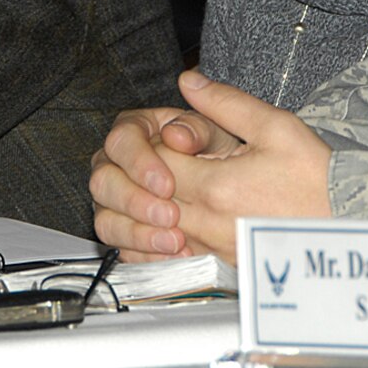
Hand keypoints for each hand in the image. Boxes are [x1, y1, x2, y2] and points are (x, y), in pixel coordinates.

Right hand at [89, 70, 247, 259]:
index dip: (140, 162)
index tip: (167, 183)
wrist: (262, 196)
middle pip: (104, 181)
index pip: (123, 140)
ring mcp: (126, 202)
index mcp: (146, 130)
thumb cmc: (247, 156)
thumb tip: (182, 109)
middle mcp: (128, 165)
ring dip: (136, 232)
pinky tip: (172, 258)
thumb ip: (208, 118)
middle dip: (135, 201)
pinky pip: (123, 248)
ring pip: (107, 218)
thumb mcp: (235, 131)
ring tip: (175, 242)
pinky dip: (144, 256)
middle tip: (170, 216)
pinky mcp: (134, 233)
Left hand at [158, 74, 333, 262]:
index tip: (169, 136)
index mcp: (216, 187)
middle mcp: (209, 225)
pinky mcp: (224, 268)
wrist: (351, 222)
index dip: (153, 145)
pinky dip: (169, 240)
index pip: (155, 164)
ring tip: (172, 187)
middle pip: (149, 200)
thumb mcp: (276, 127)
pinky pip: (178, 257)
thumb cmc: (319, 177)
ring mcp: (215, 251)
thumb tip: (189, 81)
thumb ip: (226, 103)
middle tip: (166, 160)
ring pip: (158, 232)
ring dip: (156, 209)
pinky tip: (183, 221)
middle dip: (149, 177)